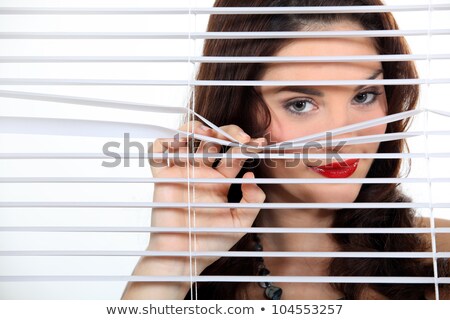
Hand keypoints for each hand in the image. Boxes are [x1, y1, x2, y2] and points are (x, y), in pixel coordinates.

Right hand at [148, 121, 266, 269]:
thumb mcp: (240, 222)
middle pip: (213, 141)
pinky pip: (158, 152)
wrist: (183, 256)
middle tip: (239, 137)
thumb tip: (251, 175)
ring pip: (186, 138)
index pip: (235, 155)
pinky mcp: (163, 177)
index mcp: (222, 180)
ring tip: (208, 134)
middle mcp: (202, 172)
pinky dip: (165, 142)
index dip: (248, 146)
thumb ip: (252, 201)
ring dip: (196, 129)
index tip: (260, 143)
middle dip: (227, 132)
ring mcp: (182, 172)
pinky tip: (179, 144)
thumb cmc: (211, 241)